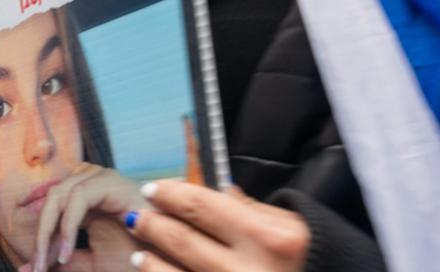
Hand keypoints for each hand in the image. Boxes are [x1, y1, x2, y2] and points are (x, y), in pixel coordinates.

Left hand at [31, 163, 145, 271]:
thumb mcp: (91, 265)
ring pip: (59, 196)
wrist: (170, 259)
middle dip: (41, 237)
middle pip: (51, 201)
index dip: (40, 241)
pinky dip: (67, 226)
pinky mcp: (112, 182)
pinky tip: (67, 252)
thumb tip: (24, 269)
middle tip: (37, 267)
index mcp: (84, 198)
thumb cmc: (138, 259)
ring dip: (50, 232)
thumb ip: (61, 264)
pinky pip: (78, 198)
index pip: (50, 211)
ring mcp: (102, 178)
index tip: (34, 268)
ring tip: (51, 261)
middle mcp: (91, 182)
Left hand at [127, 182, 308, 271]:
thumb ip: (250, 208)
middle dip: (152, 225)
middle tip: (137, 216)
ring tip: (139, 251)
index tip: (153, 190)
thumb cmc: (314, 261)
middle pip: (181, 240)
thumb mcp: (292, 228)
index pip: (200, 206)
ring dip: (149, 261)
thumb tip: (213, 190)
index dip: (169, 195)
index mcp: (269, 239)